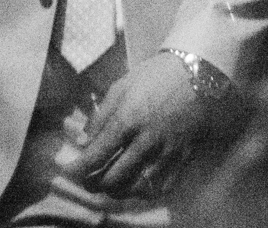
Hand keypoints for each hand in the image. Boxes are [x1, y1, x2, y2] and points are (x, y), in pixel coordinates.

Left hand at [69, 52, 231, 199]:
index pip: (96, 155)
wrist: (196, 75)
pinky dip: (145, 191)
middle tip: (87, 182)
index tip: (70, 172)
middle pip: (114, 178)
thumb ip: (100, 116)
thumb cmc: (154, 77)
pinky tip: (135, 184)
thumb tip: (84, 141)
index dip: (79, 169)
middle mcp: (145, 142)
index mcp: (126, 120)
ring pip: (136, 188)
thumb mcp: (121, 87)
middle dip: (94, 184)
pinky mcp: (181, 159)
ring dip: (118, 191)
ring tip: (108, 186)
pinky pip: (161, 187)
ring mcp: (165, 153)